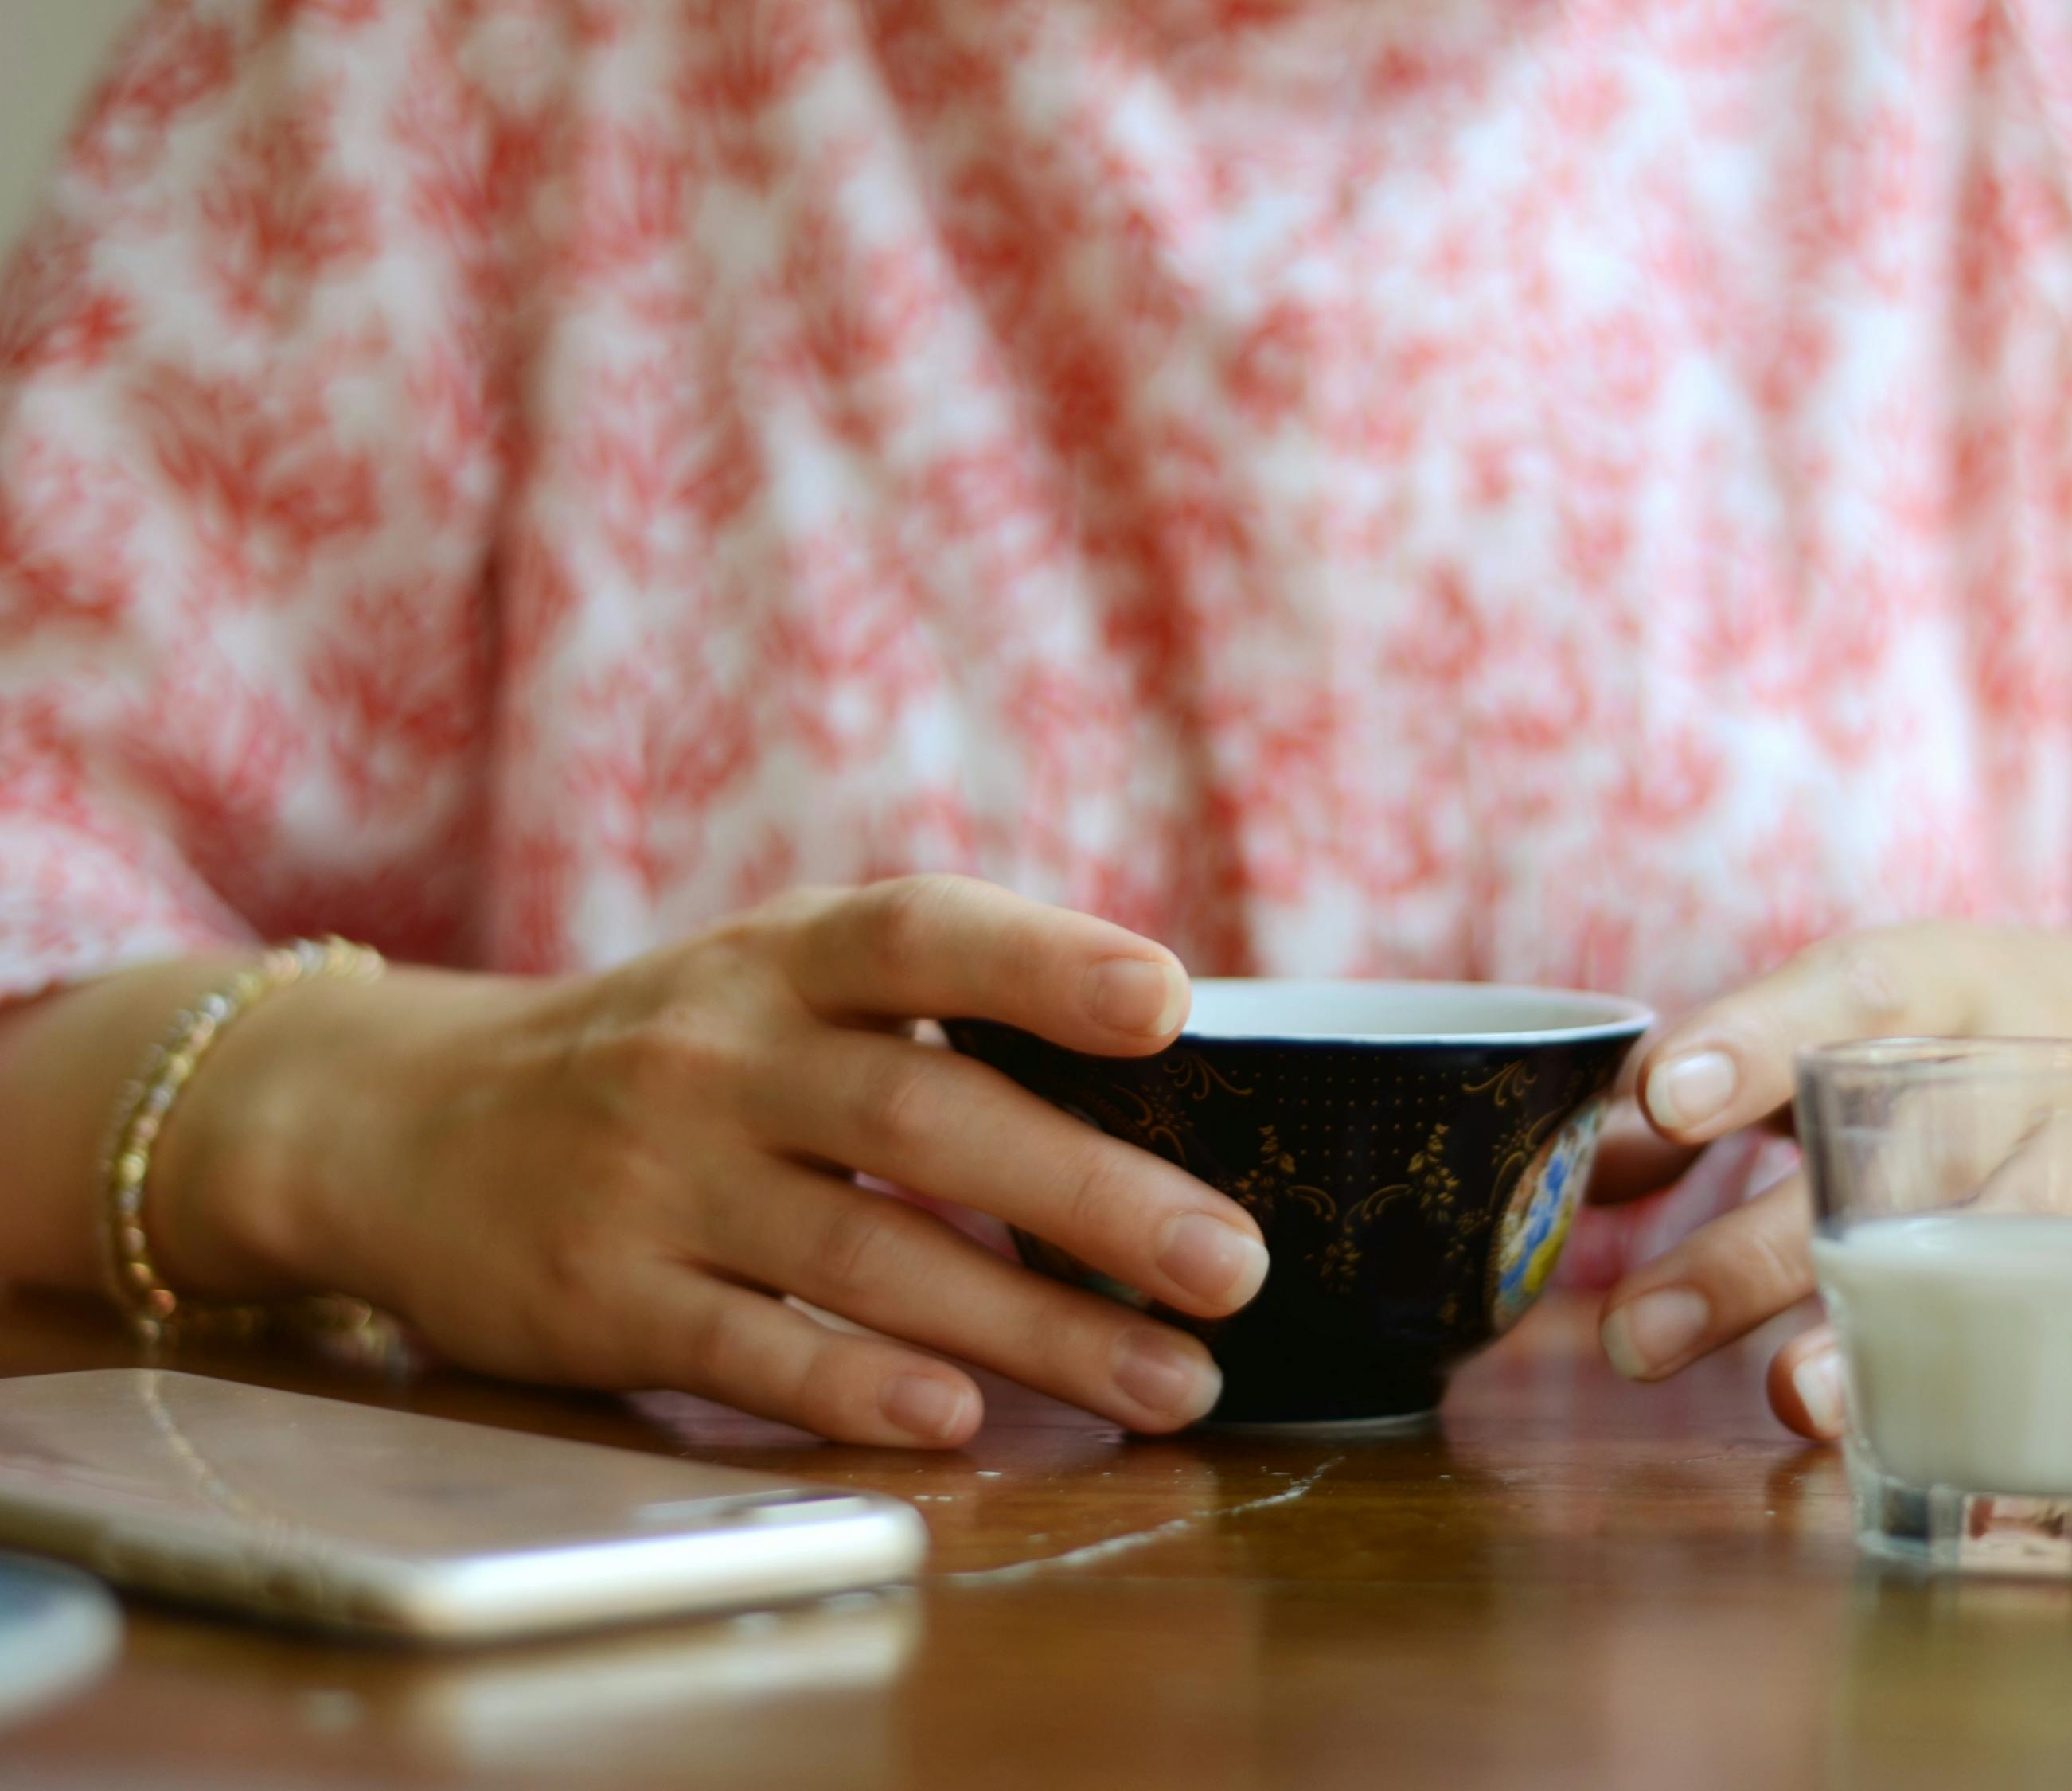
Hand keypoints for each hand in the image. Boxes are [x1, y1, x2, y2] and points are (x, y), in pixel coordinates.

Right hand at [160, 878, 1268, 1446]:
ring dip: (1034, 1326)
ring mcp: (655, 1178)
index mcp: (784, 960)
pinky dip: (857, 1384)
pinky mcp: (603, 1297)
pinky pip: (750, 1349)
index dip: (1044, 962)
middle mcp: (720, 1055)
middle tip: (1229, 1264)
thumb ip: (927, 1017)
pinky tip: (963, 1415)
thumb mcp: (773, 987)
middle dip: (1093, 1197)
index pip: (923, 933)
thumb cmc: (666, 1056)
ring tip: (1170, 1381)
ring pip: (870, 1257)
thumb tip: (1164, 1077)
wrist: (403, 1121)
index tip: (1166, 1006)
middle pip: (927, 1119)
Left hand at [1587, 922, 2071, 1440]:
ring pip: (1974, 1253)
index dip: (1755, 1045)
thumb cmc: (1953, 1032)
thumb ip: (1716, 1088)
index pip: (1847, 993)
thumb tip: (1593, 1170)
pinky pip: (2043, 1322)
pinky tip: (1870, 1427)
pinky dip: (1952, 1376)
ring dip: (1867, 1335)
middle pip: (1891, 1160)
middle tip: (1629, 1336)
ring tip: (1780, 1399)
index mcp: (1931, 980)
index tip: (1664, 1101)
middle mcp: (2017, 1062)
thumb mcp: (1844, 1022)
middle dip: (1755, 1258)